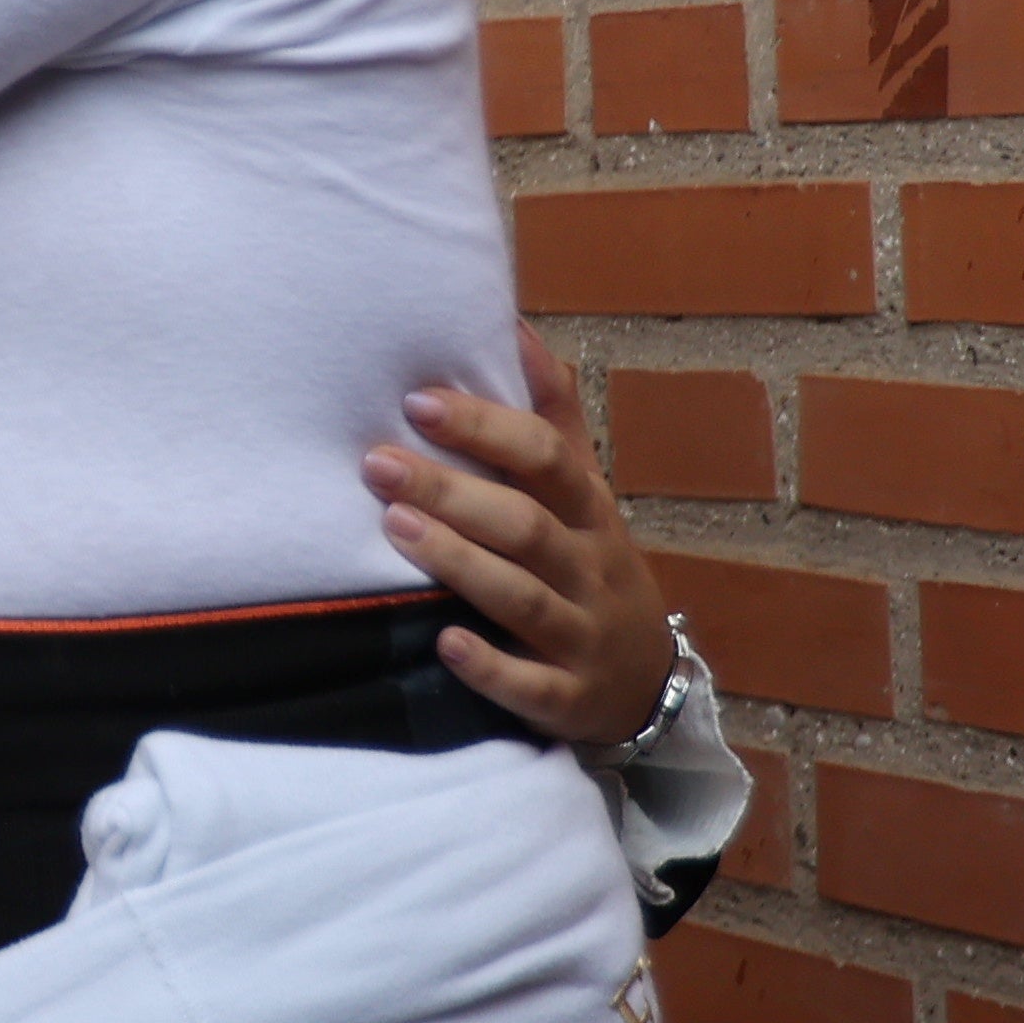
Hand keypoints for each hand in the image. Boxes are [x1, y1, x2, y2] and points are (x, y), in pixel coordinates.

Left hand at [367, 324, 675, 745]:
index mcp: (589, 511)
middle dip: (451, 491)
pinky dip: (489, 667)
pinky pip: (531, 686)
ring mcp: (581, 635)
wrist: (647, 684)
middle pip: (525, 524)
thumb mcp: (584, 492)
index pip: (546, 459)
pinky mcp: (567, 699)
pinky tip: (443, 644)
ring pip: (522, 596)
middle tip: (377, 463)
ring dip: (459, 562)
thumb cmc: (590, 564)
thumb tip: (513, 323)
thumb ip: (552, 414)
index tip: (418, 400)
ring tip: (395, 527)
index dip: (487, 428)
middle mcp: (589, 568)